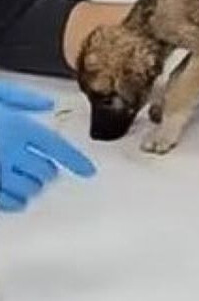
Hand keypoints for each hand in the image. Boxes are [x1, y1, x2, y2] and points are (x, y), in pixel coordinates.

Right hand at [0, 81, 94, 212]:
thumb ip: (23, 98)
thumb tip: (47, 105)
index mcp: (18, 126)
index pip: (56, 147)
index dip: (76, 160)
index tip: (89, 171)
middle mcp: (9, 151)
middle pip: (45, 171)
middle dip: (47, 171)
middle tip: (43, 167)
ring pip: (29, 189)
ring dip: (33, 186)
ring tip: (29, 180)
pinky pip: (9, 202)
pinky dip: (16, 201)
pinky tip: (16, 197)